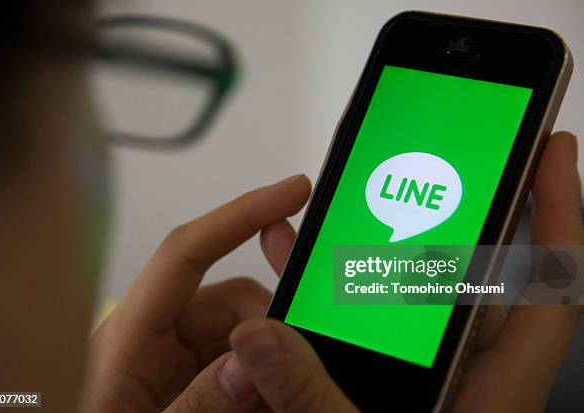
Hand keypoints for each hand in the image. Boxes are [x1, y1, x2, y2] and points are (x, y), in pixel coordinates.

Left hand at [81, 174, 311, 411]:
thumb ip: (198, 404)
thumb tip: (250, 361)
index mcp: (127, 337)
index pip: (187, 252)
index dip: (241, 214)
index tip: (290, 193)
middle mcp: (151, 336)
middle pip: (230, 299)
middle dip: (268, 330)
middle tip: (287, 372)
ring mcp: (171, 356)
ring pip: (241, 332)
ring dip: (264, 363)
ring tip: (267, 402)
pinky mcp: (187, 376)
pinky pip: (236, 360)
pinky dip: (255, 381)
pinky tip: (257, 405)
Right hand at [219, 131, 582, 412]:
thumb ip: (315, 400)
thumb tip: (264, 339)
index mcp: (493, 391)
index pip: (549, 282)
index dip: (557, 210)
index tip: (551, 148)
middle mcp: (464, 375)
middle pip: (475, 270)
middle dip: (454, 205)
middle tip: (438, 151)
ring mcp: (422, 379)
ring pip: (407, 292)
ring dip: (376, 242)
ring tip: (346, 192)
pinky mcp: (383, 388)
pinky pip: (363, 321)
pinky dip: (334, 288)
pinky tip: (298, 260)